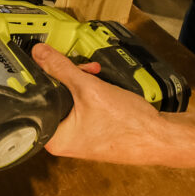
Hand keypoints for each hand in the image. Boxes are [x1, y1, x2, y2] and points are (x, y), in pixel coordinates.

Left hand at [31, 43, 172, 164]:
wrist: (160, 137)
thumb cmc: (129, 124)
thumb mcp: (90, 89)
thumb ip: (61, 69)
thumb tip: (39, 54)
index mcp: (54, 139)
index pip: (34, 104)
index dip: (39, 80)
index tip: (42, 62)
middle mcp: (62, 141)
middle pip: (51, 100)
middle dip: (65, 78)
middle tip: (79, 68)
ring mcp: (78, 137)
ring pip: (68, 101)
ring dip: (79, 82)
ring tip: (94, 73)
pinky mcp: (91, 132)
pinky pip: (81, 107)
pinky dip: (88, 93)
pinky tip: (100, 84)